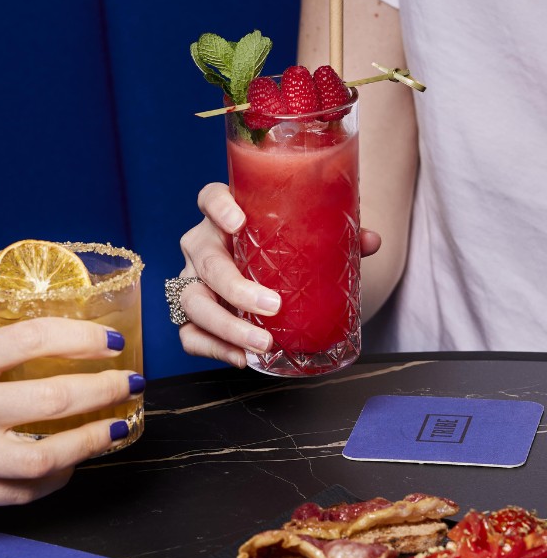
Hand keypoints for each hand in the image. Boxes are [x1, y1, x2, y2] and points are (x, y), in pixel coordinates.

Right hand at [0, 318, 140, 514]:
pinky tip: (75, 461)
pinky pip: (24, 493)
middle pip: (52, 398)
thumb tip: (25, 324)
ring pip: (47, 456)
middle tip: (130, 381)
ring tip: (117, 425)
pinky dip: (58, 477)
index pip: (30, 339)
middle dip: (105, 388)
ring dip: (94, 440)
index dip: (80, 337)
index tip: (109, 340)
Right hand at [176, 182, 381, 366]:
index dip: (219, 208)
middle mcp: (202, 246)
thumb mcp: (302, 241)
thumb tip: (370, 241)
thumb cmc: (278, 252)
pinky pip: (189, 334)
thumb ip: (333, 238)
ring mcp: (192, 280)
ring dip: (225, 326)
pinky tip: (241, 358)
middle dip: (235, 286)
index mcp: (224, 218)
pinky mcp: (189, 314)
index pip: (210, 199)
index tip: (239, 222)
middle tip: (272, 305)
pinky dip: (213, 349)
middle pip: (206, 261)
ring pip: (193, 301)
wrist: (258, 277)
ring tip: (262, 342)